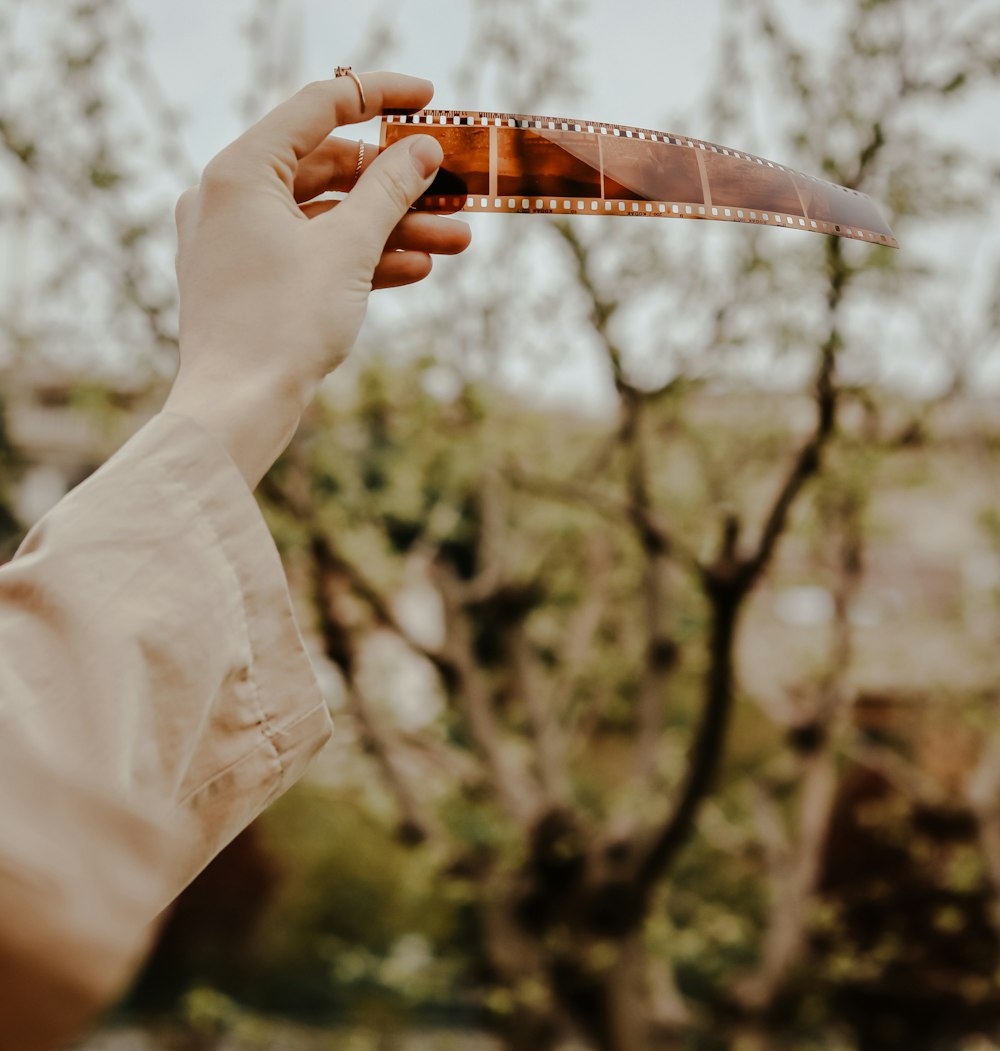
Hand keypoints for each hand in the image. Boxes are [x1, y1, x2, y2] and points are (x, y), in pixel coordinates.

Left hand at [164, 72, 469, 487]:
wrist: (237, 409)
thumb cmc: (281, 325)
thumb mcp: (348, 249)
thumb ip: (389, 190)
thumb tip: (423, 150)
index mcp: (240, 171)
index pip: (317, 108)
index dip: (379, 97)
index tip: (428, 100)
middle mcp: (230, 198)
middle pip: (328, 171)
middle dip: (398, 186)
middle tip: (453, 189)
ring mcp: (238, 242)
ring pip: (327, 220)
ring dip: (391, 229)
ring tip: (455, 240)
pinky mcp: (252, 281)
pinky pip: (312, 255)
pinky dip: (359, 259)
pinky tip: (416, 268)